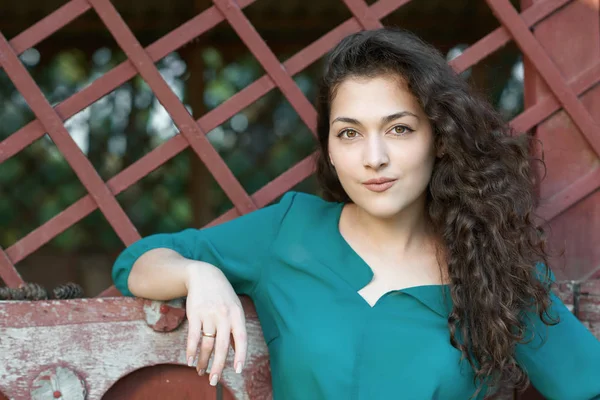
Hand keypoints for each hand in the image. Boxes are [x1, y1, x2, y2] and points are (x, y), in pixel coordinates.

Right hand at [184, 261, 246, 385]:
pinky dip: (191, 351)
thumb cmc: (222, 295)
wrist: (204, 275)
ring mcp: (209, 314)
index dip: (240, 355)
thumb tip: (236, 351)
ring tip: (201, 371)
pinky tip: (190, 360)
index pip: (241, 338)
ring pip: (206, 344)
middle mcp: (224, 315)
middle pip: (222, 346)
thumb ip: (235, 328)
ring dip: (203, 361)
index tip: (238, 370)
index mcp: (237, 314)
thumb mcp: (234, 308)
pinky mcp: (194, 314)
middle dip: (218, 366)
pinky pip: (193, 337)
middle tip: (214, 380)